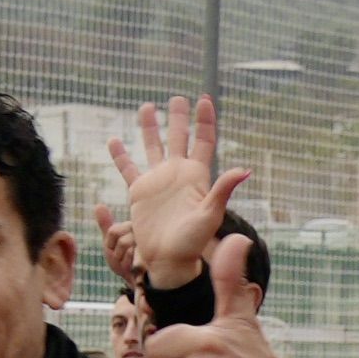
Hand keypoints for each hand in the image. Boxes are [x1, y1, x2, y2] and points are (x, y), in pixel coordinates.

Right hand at [100, 98, 236, 306]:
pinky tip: (114, 140)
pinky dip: (120, 155)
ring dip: (150, 127)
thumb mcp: (211, 214)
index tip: (204, 100)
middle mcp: (178, 173)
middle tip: (178, 97)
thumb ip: (223, 190)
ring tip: (147, 107)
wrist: (169, 260)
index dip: (205, 120)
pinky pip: (128, 168)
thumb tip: (245, 170)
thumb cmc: (193, 241)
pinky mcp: (139, 191)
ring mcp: (158, 181)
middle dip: (179, 117)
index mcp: (197, 175)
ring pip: (153, 146)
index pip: (203, 140)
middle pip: (179, 137)